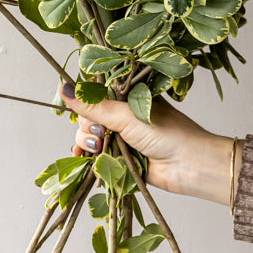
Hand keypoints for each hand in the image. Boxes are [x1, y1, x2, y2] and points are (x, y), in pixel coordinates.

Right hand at [60, 83, 234, 205]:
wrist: (189, 165)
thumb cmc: (166, 132)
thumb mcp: (126, 114)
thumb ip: (93, 105)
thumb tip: (63, 87)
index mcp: (127, 96)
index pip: (95, 94)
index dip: (85, 101)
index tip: (79, 107)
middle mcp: (123, 115)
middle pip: (89, 116)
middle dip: (87, 125)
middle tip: (100, 133)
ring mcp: (122, 137)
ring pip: (90, 136)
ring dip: (87, 142)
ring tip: (98, 147)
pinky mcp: (120, 158)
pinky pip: (96, 156)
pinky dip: (88, 157)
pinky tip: (85, 158)